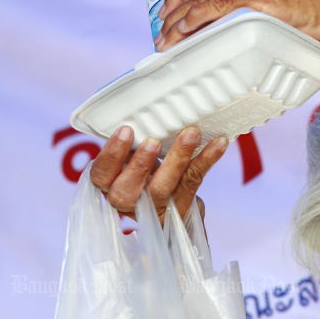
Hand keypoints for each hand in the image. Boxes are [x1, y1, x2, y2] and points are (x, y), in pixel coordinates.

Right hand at [90, 126, 227, 222]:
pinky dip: (207, 160)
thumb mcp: (133, 159)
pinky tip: (219, 143)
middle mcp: (128, 202)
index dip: (111, 155)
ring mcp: (156, 208)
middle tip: (153, 141)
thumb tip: (146, 107)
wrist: (174, 211)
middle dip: (140, 164)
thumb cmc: (147, 174)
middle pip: (127, 189)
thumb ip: (134, 143)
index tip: (126, 130)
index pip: (100, 175)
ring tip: (191, 133)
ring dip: (178, 158)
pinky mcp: (182, 207)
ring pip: (163, 187)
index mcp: (110, 186)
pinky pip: (194, 181)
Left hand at [156, 0, 319, 87]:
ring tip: (166, 42)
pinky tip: (182, 33)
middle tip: (161, 36)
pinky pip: (218, 6)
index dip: (184, 1)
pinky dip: (195, 20)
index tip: (171, 22)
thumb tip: (250, 50)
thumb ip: (267, 23)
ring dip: (178, 21)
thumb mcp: (289, 18)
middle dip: (172, 11)